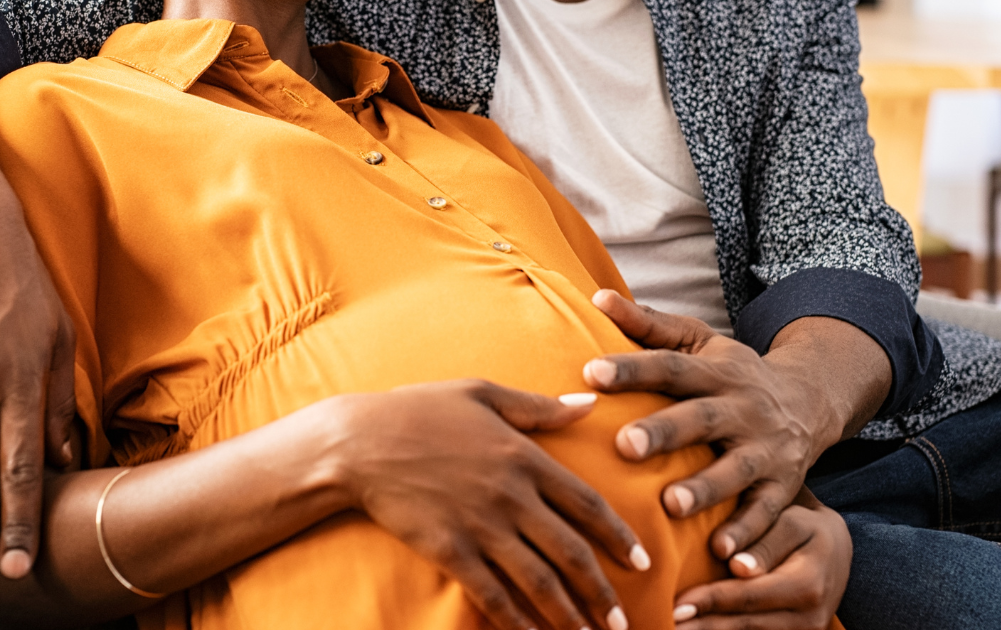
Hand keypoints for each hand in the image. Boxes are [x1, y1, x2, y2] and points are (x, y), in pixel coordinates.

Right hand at [333, 380, 650, 629]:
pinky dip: (518, 622)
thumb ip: (538, 407)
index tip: (640, 561)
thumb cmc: (419, 410)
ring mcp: (481, 527)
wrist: (359, 443)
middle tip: (622, 618)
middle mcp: (511, 496)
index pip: (587, 504)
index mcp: (525, 457)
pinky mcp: (451, 552)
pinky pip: (493, 595)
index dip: (618, 537)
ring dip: (569, 614)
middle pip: (572, 553)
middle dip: (602, 591)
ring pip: (539, 581)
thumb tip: (587, 404)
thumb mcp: (483, 393)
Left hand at [581, 291, 883, 561]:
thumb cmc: (732, 374)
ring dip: (705, 489)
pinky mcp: (784, 486)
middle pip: (700, 419)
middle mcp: (742, 408)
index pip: (670, 367)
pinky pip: (767, 513)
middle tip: (624, 445)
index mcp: (716, 371)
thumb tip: (596, 296)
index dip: (632, 368)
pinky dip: (748, 535)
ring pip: (735, 470)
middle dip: (664, 432)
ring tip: (671, 505)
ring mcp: (765, 449)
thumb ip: (649, 324)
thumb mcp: (699, 342)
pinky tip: (724, 555)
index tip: (590, 373)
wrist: (810, 401)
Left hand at [670, 488, 849, 628]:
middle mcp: (810, 617)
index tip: (677, 604)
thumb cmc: (806, 525)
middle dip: (704, 626)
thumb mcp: (793, 521)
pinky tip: (699, 629)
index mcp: (808, 584)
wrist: (837, 550)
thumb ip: (765, 542)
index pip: (750, 595)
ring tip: (675, 629)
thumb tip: (737, 567)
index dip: (711, 601)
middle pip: (747, 625)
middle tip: (667, 623)